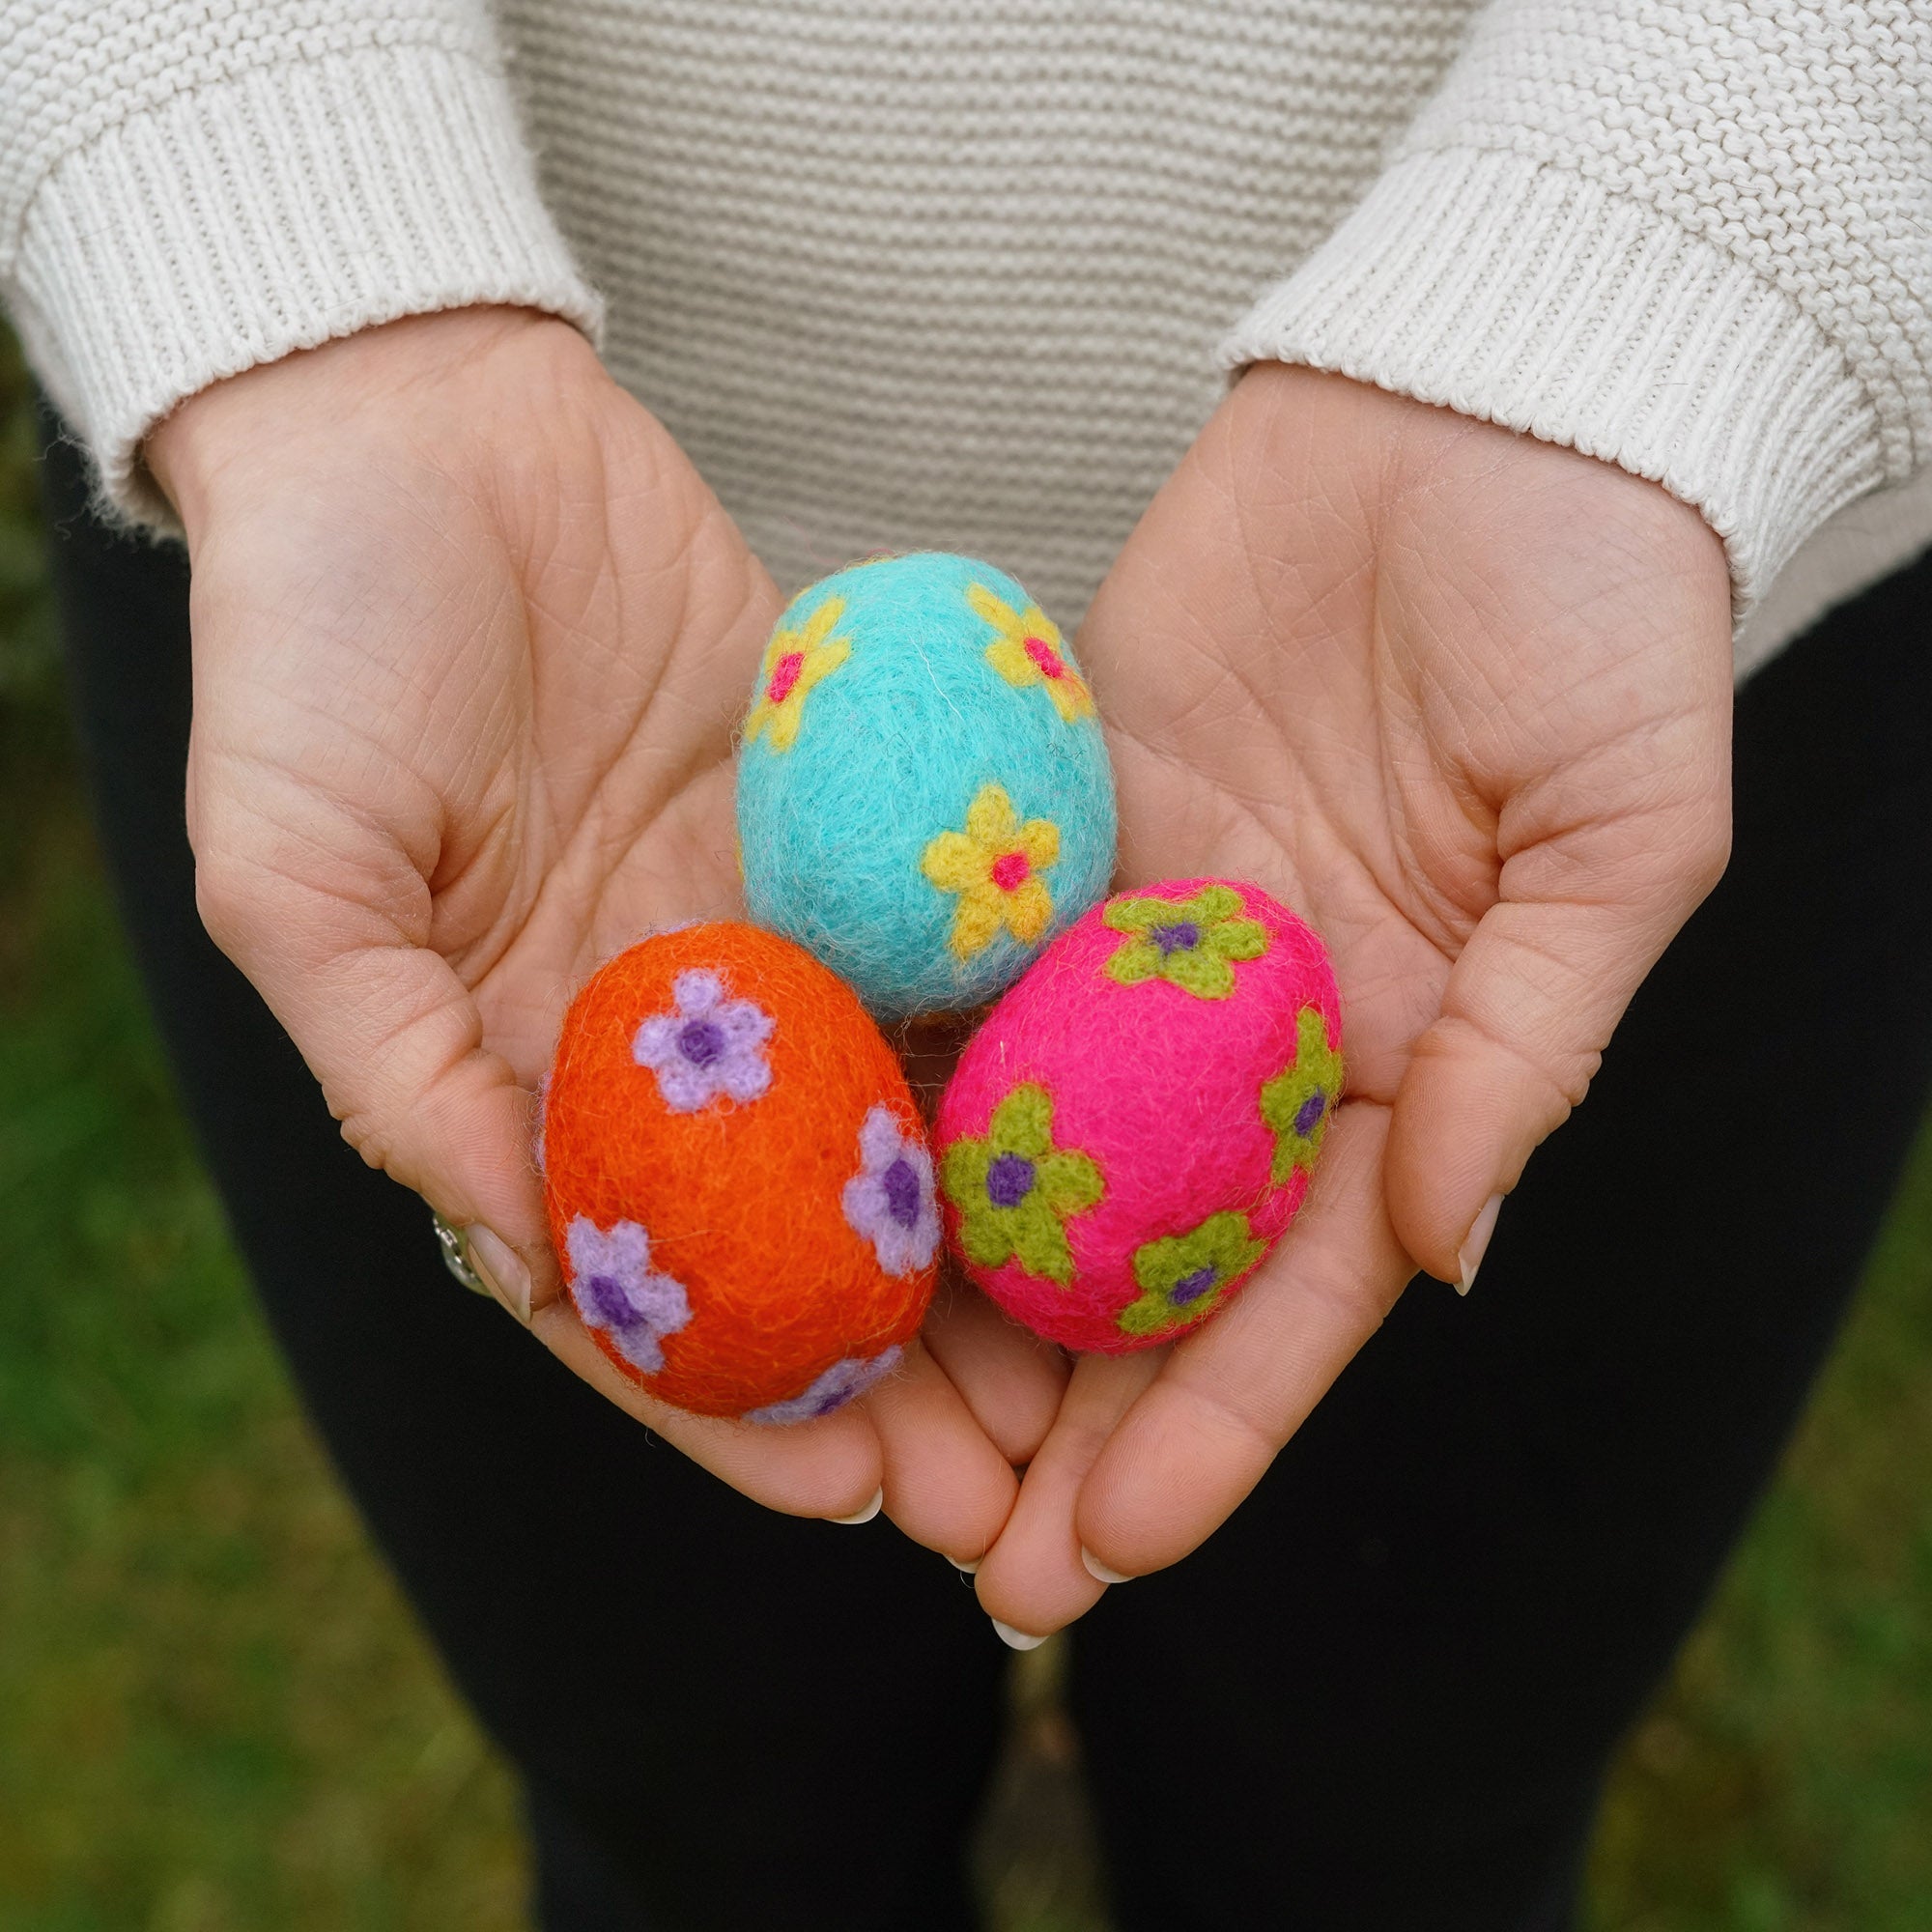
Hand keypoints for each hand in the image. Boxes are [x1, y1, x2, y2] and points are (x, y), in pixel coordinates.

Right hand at [149, 308, 1060, 1552]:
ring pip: (899, 1126)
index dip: (738, 1404)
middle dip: (906, 1372)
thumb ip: (395, 1065)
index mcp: (523, 1071)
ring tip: (1105, 1369)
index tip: (856, 1500)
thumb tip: (521, 1249)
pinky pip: (950, 958)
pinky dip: (1024, 1051)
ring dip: (993, 1253)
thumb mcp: (294, 870)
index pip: (640, 1284)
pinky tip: (1122, 1137)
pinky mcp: (853, 839)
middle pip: (798, 1236)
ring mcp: (770, 938)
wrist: (424, 430)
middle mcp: (664, 1030)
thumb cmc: (317, 642)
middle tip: (1029, 1485)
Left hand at [975, 364, 1733, 1633]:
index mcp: (1402, 1056)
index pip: (1297, 1286)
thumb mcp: (1620, 837)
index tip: (1108, 1550)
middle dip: (1060, 1416)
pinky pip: (966, 972)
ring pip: (1033, 1144)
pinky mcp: (1055, 838)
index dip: (1210, 1428)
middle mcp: (1254, 1027)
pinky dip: (901, 1081)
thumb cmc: (1597, 617)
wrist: (1473, 414)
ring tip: (855, 1426)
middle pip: (1141, 1257)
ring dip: (956, 1290)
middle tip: (956, 1562)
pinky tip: (807, 1182)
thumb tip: (1439, 1253)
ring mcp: (1142, 940)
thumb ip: (1527, 1043)